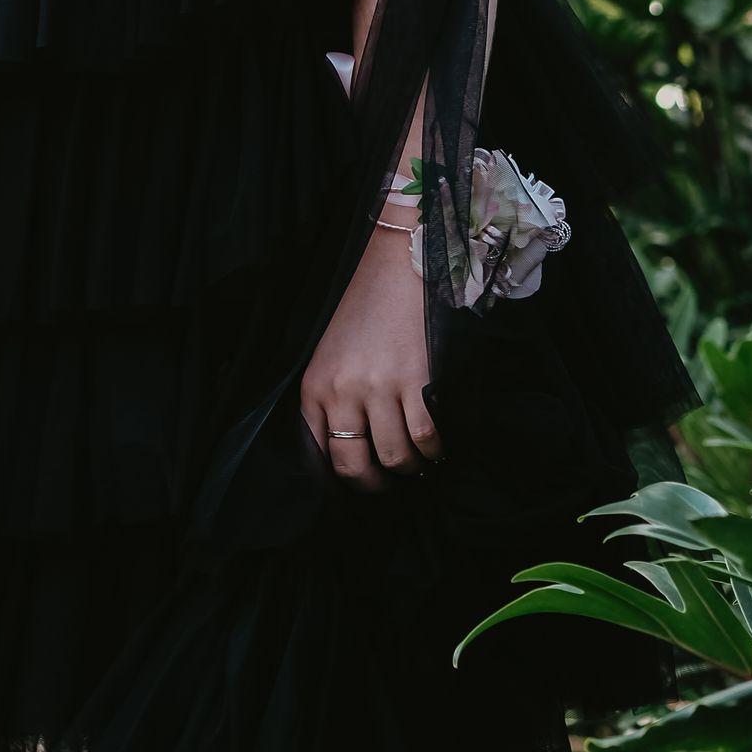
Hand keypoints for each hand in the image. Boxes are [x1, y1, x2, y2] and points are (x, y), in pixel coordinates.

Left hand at [299, 223, 440, 487]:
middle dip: (376, 485)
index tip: (360, 484)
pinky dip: (435, 451)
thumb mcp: (329, 356)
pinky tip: (437, 446)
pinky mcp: (414, 379)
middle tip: (391, 481)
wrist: (396, 266)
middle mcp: (342, 391)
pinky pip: (425, 437)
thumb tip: (353, 452)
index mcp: (315, 387)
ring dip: (411, 468)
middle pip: (355, 467)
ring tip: (418, 461)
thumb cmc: (364, 312)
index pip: (318, 457)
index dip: (341, 481)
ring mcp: (379, 387)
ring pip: (395, 458)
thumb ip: (332, 401)